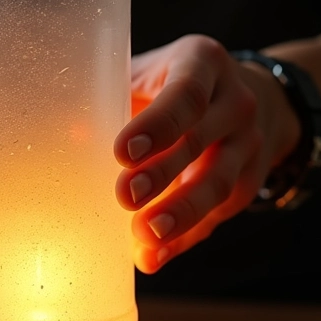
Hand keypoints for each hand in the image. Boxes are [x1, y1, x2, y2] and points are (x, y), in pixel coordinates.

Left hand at [115, 34, 299, 273]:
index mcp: (203, 63)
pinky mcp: (250, 181)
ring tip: (146, 237)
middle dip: (162, 173)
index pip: (185, 93)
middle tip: (125, 196)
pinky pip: (217, 215)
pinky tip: (155, 256)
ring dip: (180, 214)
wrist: (249, 97)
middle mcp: (235, 101)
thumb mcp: (147, 75)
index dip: (157, 124)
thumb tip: (70, 137)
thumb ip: (112, 99)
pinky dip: (184, 238)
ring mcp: (249, 143)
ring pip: (218, 183)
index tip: (123, 152)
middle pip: (200, 141)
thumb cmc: (174, 84)